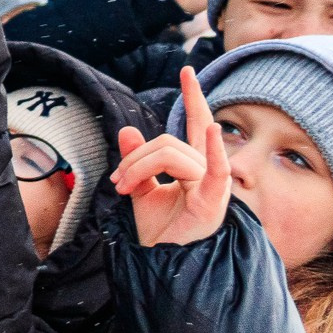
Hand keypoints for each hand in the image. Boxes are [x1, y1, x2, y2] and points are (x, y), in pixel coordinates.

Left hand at [112, 67, 230, 246]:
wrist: (163, 264)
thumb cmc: (160, 230)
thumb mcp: (140, 190)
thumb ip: (136, 161)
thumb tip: (126, 130)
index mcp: (194, 166)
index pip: (196, 123)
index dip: (193, 96)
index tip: (187, 69)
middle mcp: (207, 171)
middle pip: (167, 143)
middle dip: (134, 157)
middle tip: (116, 182)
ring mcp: (213, 185)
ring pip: (170, 153)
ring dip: (137, 168)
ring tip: (122, 190)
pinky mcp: (212, 202)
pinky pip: (215, 172)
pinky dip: (216, 152)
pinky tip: (215, 133)